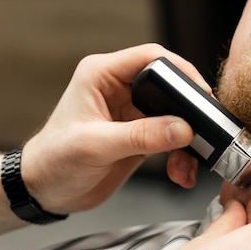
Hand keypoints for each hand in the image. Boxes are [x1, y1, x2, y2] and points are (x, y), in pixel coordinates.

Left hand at [19, 44, 204, 213]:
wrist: (45, 191)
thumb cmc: (54, 161)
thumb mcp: (97, 146)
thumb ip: (142, 136)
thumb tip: (183, 129)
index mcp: (102, 75)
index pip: (151, 57)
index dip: (180, 71)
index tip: (200, 93)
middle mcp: (120, 90)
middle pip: (171, 87)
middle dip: (191, 111)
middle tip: (205, 130)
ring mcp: (132, 114)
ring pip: (176, 117)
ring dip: (188, 141)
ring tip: (188, 163)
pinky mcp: (140, 137)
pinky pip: (172, 140)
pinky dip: (181, 156)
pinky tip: (181, 172)